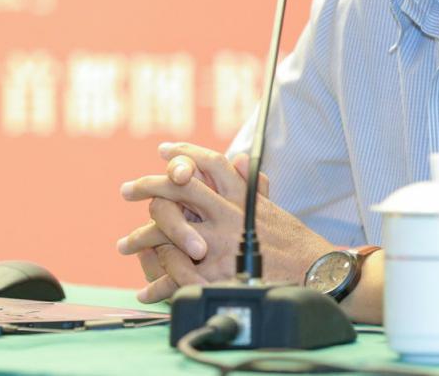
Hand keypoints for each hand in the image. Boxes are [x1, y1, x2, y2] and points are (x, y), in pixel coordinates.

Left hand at [118, 142, 331, 301]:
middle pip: (179, 189)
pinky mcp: (216, 273)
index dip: (183, 153)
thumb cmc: (295, 242)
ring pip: (169, 232)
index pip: (207, 163)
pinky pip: (178, 275)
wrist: (314, 273)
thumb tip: (237, 157)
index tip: (163, 150)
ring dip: (142, 238)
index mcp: (240, 196)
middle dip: (148, 186)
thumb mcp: (272, 207)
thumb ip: (252, 183)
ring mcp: (219, 243)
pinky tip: (145, 288)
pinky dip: (159, 283)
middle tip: (127, 190)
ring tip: (123, 245)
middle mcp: (227, 214)